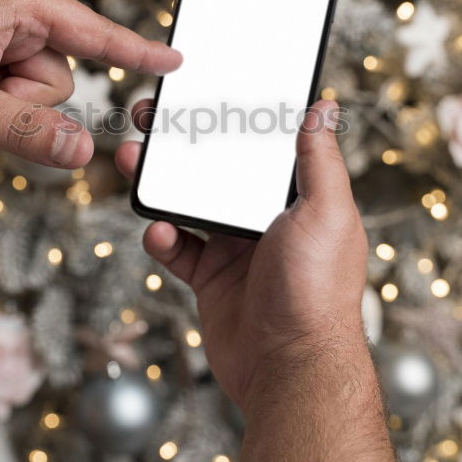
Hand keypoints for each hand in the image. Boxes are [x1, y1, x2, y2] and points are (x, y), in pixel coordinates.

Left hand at [0, 0, 179, 168]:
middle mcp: (10, 9)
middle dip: (22, 100)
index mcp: (15, 3)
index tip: (177, 60)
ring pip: (30, 88)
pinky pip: (5, 84)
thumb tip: (82, 153)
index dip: (138, 52)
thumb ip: (24, 130)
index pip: (95, 32)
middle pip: (58, 76)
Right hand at [116, 99, 368, 415]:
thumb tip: (324, 107)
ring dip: (162, 183)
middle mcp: (267, 220)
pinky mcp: (211, 279)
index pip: (262, 147)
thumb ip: (320, 160)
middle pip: (219, 170)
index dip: (235, 120)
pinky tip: (158, 232)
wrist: (289, 369)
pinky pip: (178, 249)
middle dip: (186, 145)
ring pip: (191, 204)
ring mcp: (237, 249)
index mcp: (298, 199)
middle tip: (153, 119)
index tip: (205, 92)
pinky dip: (163, 238)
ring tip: (135, 160)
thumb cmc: (318, 291)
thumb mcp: (326, 213)